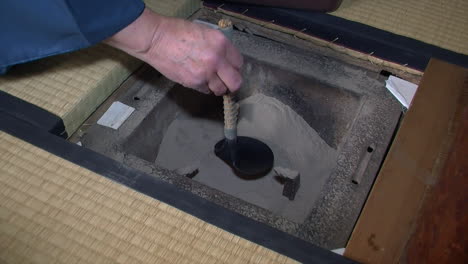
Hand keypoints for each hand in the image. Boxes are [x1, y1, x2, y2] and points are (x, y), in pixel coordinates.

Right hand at [105, 8, 242, 94]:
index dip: (234, 67)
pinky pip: (206, 91)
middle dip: (232, 83)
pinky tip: (198, 79)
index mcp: (221, 43)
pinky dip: (204, 87)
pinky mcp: (194, 82)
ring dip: (217, 87)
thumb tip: (226, 59)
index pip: (239, 63)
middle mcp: (216, 59)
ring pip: (221, 90)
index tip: (230, 69)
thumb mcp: (205, 32)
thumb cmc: (177, 32)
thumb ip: (218, 46)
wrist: (156, 39)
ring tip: (210, 81)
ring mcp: (205, 73)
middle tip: (226, 82)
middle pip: (236, 82)